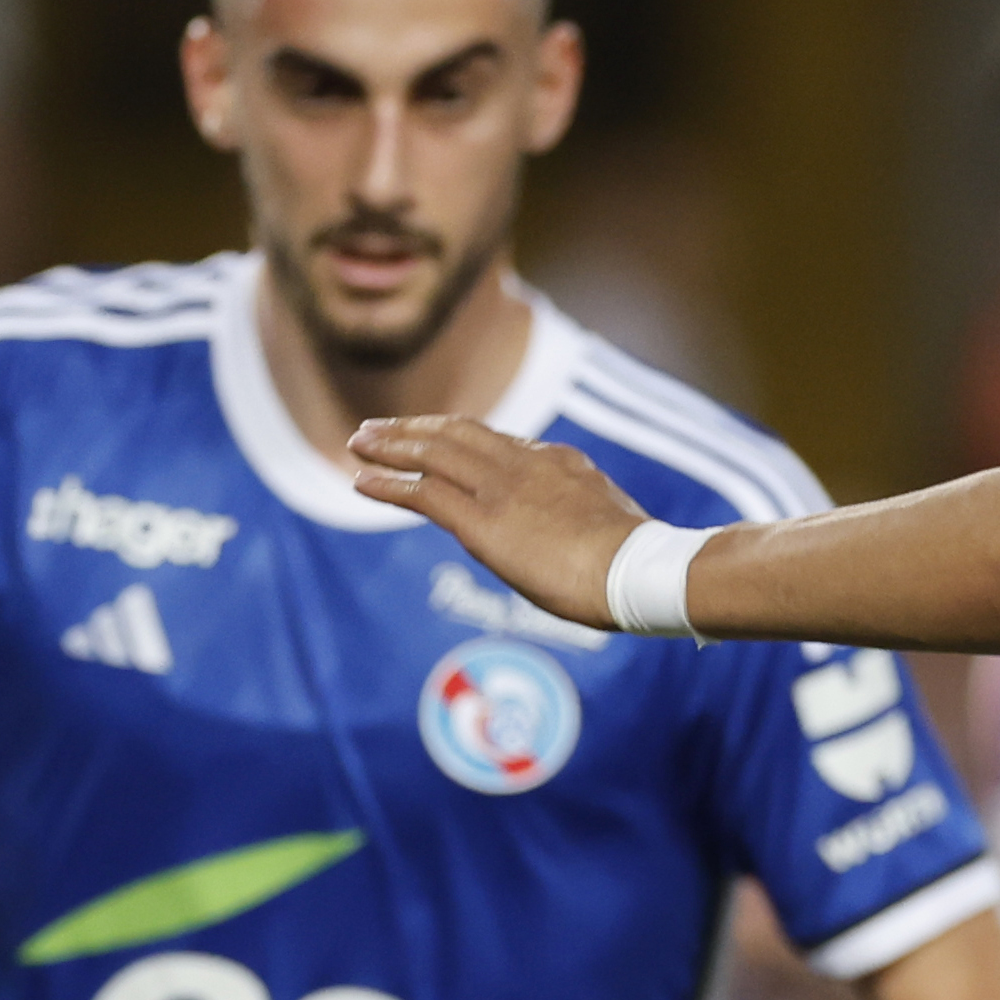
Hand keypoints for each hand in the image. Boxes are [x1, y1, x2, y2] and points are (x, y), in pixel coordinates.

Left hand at [343, 418, 645, 625]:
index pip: (499, 442)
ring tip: (359, 443)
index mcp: (559, 463)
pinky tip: (361, 481)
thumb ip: (586, 521)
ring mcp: (502, 490)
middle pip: (457, 433)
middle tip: (379, 427)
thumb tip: (585, 540)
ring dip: (390, 445)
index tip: (436, 438)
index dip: (458, 437)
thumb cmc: (639, 566)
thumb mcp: (614, 527)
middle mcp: (525, 464)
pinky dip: (388, 484)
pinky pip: (423, 494)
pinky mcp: (483, 523)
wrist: (641, 571)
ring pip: (432, 453)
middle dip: (414, 428)